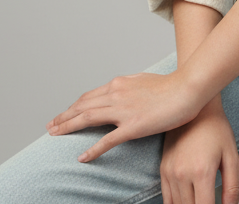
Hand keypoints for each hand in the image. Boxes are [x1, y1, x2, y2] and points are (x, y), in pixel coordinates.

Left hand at [47, 72, 198, 161]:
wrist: (187, 88)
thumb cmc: (171, 85)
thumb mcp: (144, 80)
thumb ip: (129, 87)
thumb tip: (121, 91)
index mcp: (119, 84)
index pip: (89, 96)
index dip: (74, 106)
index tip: (64, 114)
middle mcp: (116, 94)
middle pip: (82, 106)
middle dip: (64, 117)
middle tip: (50, 126)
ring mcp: (123, 110)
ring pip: (87, 118)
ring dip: (68, 127)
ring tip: (55, 135)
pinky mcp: (133, 126)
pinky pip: (107, 140)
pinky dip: (92, 150)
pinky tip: (82, 158)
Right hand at [160, 96, 238, 203]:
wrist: (197, 107)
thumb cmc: (216, 129)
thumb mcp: (232, 156)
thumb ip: (232, 187)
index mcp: (202, 172)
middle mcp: (182, 174)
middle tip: (209, 201)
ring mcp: (170, 172)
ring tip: (201, 201)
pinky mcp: (163, 169)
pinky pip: (166, 199)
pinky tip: (188, 201)